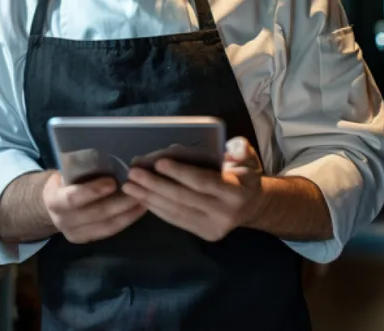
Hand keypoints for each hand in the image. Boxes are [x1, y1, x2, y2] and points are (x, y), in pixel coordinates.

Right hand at [42, 171, 146, 243]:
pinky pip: (110, 231)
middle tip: (139, 189)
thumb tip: (107, 158)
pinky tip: (139, 210)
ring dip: (128, 213)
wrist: (50, 206)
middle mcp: (63, 221)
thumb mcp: (64, 174)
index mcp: (54, 201)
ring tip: (144, 199)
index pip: (74, 198)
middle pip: (96, 214)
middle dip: (119, 203)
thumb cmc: (62, 182)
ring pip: (106, 226)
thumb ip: (80, 170)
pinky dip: (126, 220)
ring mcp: (75, 234)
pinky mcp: (87, 240)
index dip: (93, 191)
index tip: (113, 182)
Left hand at [122, 136, 263, 241]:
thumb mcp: (248, 158)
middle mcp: (225, 213)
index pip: (203, 182)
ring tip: (130, 186)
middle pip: (184, 198)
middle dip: (155, 185)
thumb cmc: (245, 175)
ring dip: (150, 198)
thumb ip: (239, 150)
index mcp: (236, 192)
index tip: (158, 163)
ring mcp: (214, 227)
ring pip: (176, 211)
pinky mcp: (204, 234)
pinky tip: (142, 198)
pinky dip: (157, 209)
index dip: (180, 173)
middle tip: (133, 173)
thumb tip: (228, 149)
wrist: (253, 206)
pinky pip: (176, 220)